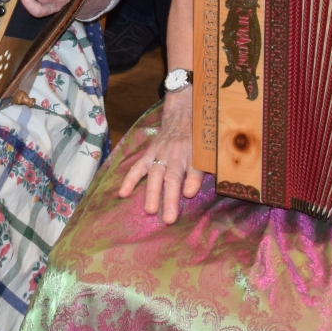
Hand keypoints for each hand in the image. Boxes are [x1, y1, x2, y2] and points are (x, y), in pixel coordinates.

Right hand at [116, 87, 205, 222]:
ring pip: (154, 175)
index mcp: (193, 153)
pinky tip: (123, 193)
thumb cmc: (198, 135)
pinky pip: (138, 167)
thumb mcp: (208, 148)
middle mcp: (175, 154)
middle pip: (171, 178)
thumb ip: (203, 169)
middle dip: (169, 198)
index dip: (191, 181)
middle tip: (168, 219)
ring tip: (149, 210)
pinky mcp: (149, 153)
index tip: (188, 194)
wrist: (182, 112)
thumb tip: (192, 192)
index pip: (193, 169)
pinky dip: (130, 180)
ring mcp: (160, 154)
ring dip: (151, 193)